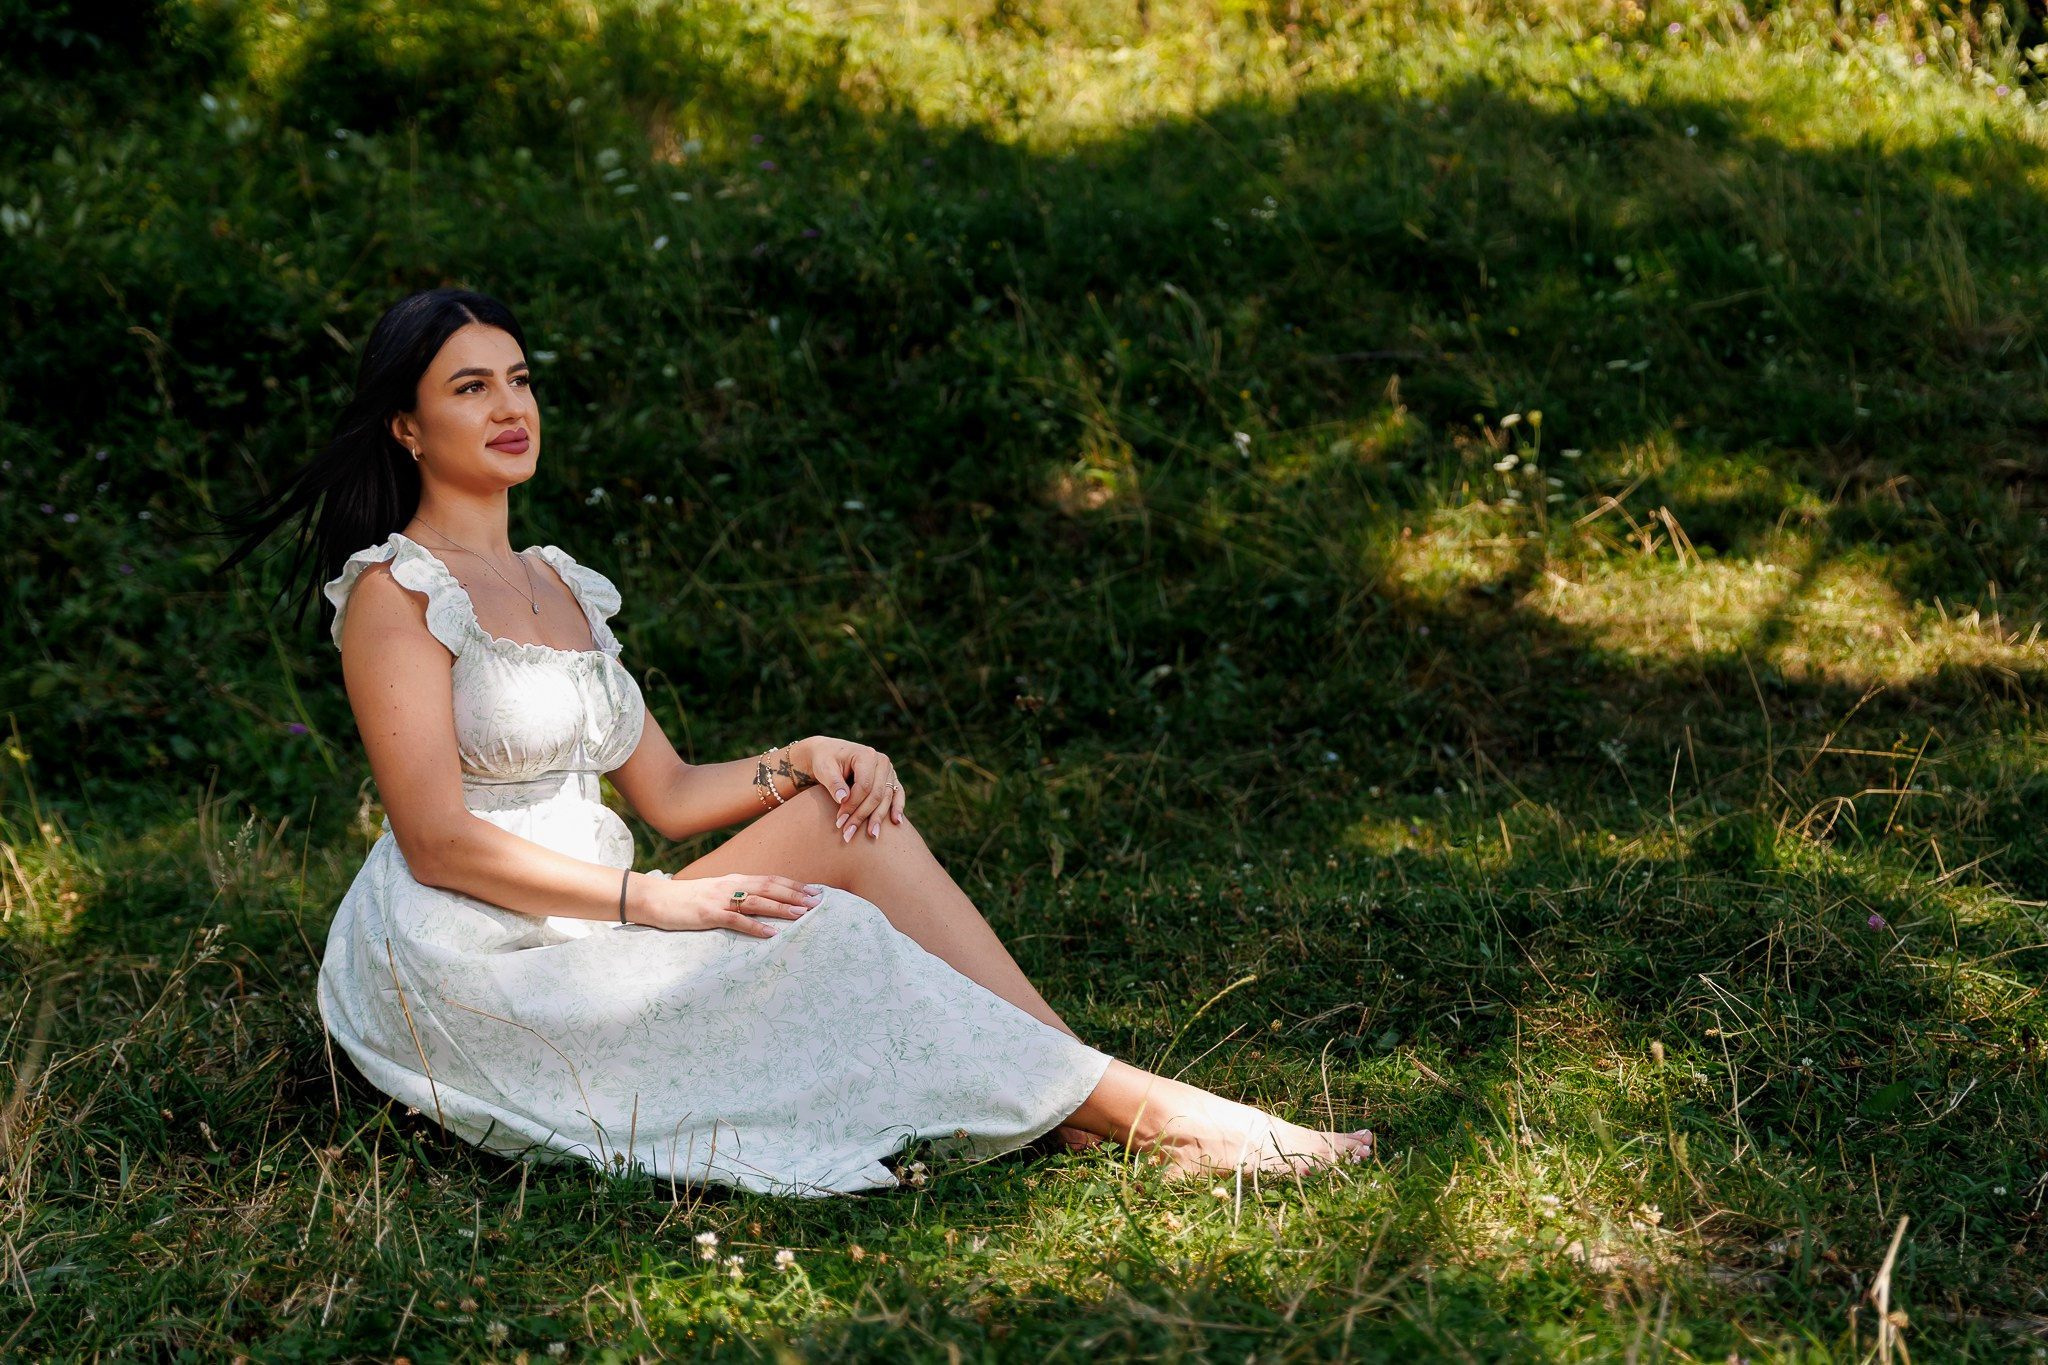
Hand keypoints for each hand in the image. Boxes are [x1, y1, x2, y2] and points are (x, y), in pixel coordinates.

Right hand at [633, 873, 823, 937]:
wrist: (656, 899)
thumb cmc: (687, 899)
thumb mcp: (716, 891)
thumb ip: (737, 894)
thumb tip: (761, 902)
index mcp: (735, 879)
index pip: (771, 879)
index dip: (794, 885)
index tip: (815, 891)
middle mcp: (731, 885)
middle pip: (770, 887)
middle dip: (796, 894)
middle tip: (818, 902)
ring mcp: (720, 899)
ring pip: (758, 901)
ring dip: (782, 908)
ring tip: (803, 915)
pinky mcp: (709, 914)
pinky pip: (737, 921)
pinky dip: (756, 927)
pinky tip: (772, 933)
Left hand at [793, 735, 906, 842]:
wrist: (830, 754)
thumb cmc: (825, 761)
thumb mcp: (824, 768)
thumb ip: (833, 783)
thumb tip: (843, 799)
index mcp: (866, 755)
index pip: (864, 785)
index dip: (852, 805)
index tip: (839, 821)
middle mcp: (881, 762)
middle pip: (876, 794)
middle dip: (862, 816)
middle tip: (848, 834)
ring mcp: (888, 770)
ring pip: (886, 798)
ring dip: (878, 818)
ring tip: (871, 836)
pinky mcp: (891, 779)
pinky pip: (898, 794)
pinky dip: (898, 808)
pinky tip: (897, 823)